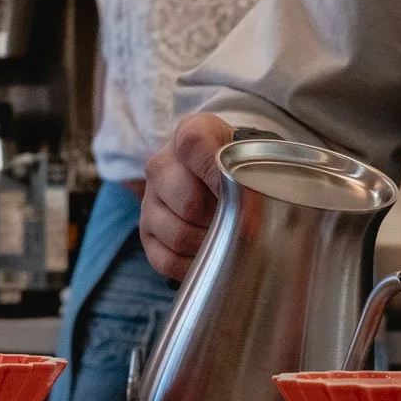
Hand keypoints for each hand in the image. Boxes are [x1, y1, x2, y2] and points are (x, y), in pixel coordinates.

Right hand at [139, 114, 235, 280]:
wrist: (221, 173)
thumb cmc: (237, 165)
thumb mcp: (247, 151)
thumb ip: (251, 169)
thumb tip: (254, 213)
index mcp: (188, 135)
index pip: (194, 146)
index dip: (218, 175)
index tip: (245, 197)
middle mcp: (161, 166)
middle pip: (189, 203)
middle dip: (221, 220)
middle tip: (241, 223)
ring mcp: (149, 201)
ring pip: (178, 234)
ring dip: (209, 244)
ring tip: (227, 238)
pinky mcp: (146, 233)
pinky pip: (166, 260)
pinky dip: (193, 265)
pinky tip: (210, 256)